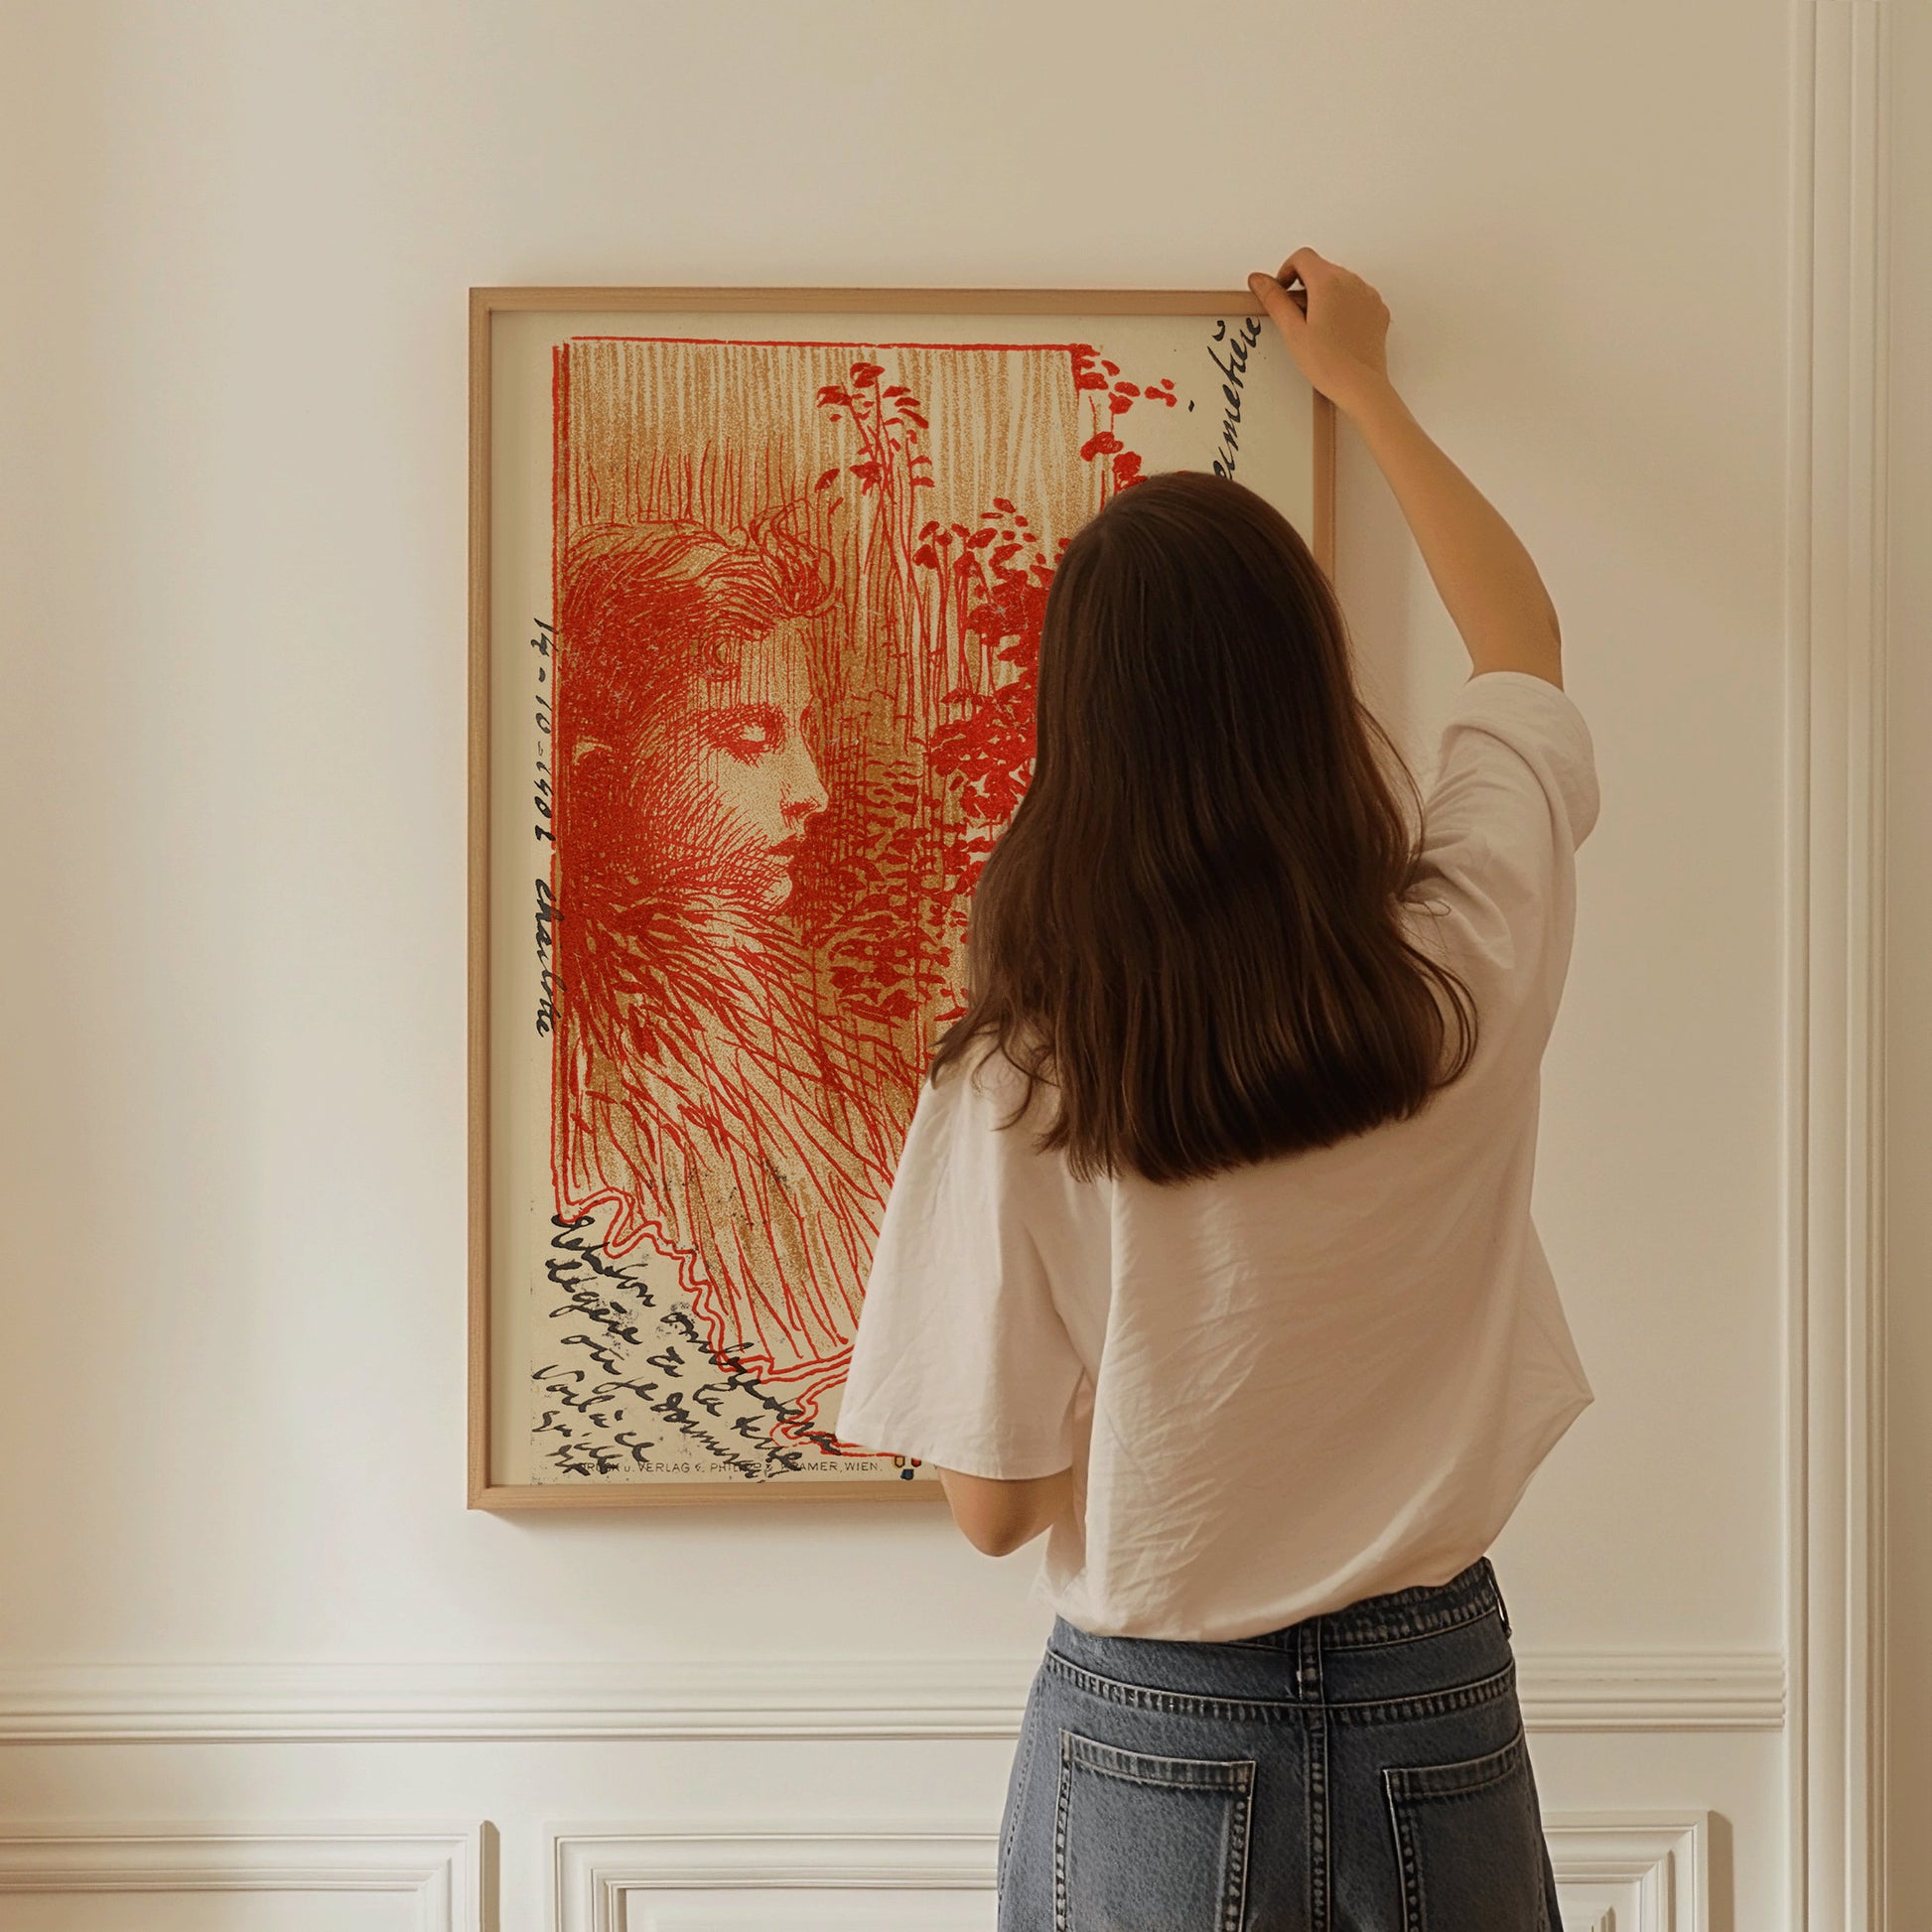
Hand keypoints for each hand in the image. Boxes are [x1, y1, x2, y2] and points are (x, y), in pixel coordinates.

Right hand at [1247, 248, 1391, 416]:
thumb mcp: (1292, 331)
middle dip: (1305, 285)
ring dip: (1325, 295)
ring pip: (1340, 281)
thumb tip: (1258, 279)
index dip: (1286, 271)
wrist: (1361, 386)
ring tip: (1317, 327)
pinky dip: (1344, 306)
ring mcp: (1368, 294)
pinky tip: (1336, 332)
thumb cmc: (1328, 363)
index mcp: (1328, 282)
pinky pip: (1357, 296)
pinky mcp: (1378, 309)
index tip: (1282, 291)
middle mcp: (1351, 281)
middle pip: (1322, 268)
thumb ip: (1274, 300)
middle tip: (1296, 316)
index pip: (1302, 257)